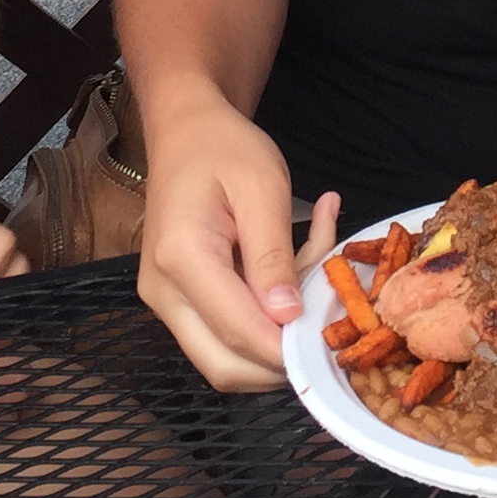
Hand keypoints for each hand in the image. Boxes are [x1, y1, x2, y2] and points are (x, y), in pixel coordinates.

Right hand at [137, 97, 339, 391]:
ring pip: (224, 360)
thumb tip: (288, 317)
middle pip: (224, 366)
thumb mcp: (263, 186)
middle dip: (282, 360)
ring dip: (275, 341)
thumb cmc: (224, 147)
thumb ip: (274, 255)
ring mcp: (166, 301)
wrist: (185, 131)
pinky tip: (292, 279)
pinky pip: (222, 335)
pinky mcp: (178, 302)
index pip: (237, 331)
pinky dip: (263, 324)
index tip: (333, 335)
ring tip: (311, 283)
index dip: (287, 347)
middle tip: (328, 321)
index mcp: (181, 258)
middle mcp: (163, 292)